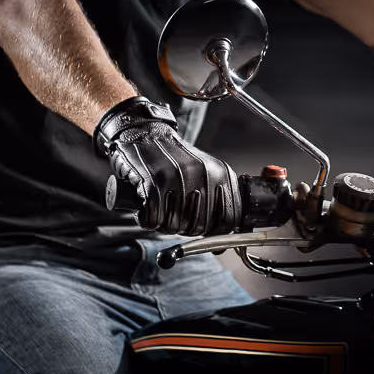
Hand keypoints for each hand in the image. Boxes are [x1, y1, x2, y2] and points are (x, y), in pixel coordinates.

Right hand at [94, 97, 240, 235]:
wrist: (145, 133)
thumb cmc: (173, 157)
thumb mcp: (205, 172)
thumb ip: (217, 199)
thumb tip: (221, 239)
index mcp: (220, 173)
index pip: (228, 219)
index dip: (213, 231)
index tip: (202, 230)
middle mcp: (202, 174)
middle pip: (198, 227)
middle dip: (183, 228)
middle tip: (173, 217)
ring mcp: (178, 178)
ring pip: (174, 226)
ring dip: (163, 224)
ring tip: (159, 210)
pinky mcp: (153, 181)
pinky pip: (154, 218)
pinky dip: (147, 219)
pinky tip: (146, 209)